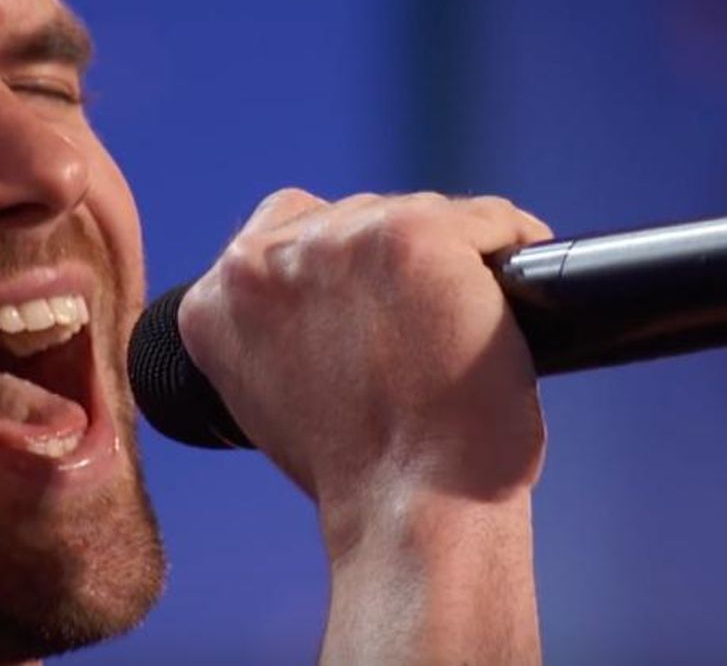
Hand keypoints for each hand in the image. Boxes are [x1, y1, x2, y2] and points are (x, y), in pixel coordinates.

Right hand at [178, 190, 551, 535]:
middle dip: (394, 262)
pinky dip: (512, 249)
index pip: (286, 231)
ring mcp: (339, 241)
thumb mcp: (271, 391)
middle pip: (355, 216)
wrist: (411, 513)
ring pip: (421, 214)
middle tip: (424, 331)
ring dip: (452, 258)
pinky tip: (511, 301)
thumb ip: (277, 324)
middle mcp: (263, 258)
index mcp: (215, 299)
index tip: (372, 308)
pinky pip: (487, 221)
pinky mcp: (415, 236)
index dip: (341, 268)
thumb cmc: (358, 470)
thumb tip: (332, 287)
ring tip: (463, 326)